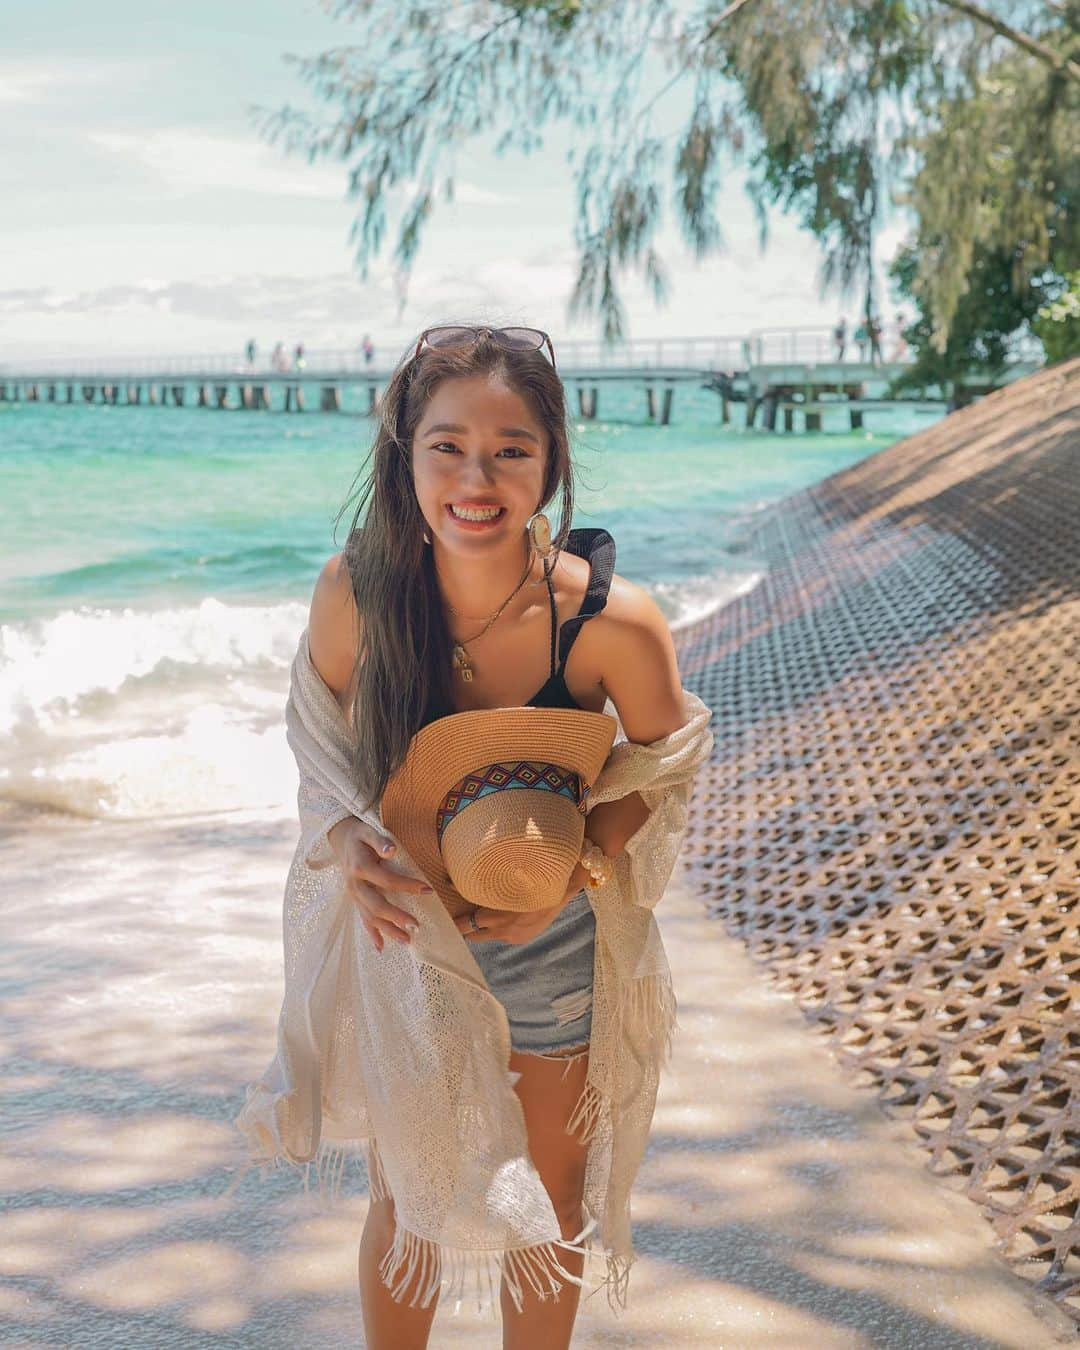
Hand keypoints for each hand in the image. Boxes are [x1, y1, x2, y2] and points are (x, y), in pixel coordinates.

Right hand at [327, 816, 431, 951]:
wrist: (341, 839)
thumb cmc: (360, 836)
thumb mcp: (369, 831)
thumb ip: (380, 841)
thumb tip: (391, 850)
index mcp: (360, 867)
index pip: (387, 880)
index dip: (407, 885)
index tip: (428, 890)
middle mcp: (355, 885)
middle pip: (376, 904)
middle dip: (396, 917)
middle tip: (416, 926)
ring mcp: (354, 895)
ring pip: (370, 916)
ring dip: (388, 930)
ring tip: (406, 941)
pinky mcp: (355, 900)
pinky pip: (363, 919)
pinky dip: (371, 934)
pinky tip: (380, 947)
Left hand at [454, 862, 591, 945]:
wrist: (561, 888)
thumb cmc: (531, 879)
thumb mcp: (503, 881)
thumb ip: (477, 884)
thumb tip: (450, 880)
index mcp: (496, 915)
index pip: (466, 924)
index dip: (454, 922)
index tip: (444, 918)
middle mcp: (503, 930)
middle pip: (473, 935)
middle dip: (466, 928)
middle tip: (458, 919)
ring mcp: (513, 937)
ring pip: (488, 936)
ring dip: (483, 929)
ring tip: (480, 918)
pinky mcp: (522, 939)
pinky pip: (503, 936)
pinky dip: (499, 929)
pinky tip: (503, 919)